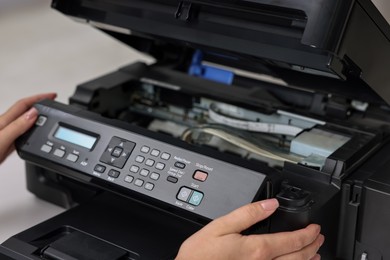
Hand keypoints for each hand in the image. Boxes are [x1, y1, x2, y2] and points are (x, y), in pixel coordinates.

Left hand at [0, 93, 56, 163]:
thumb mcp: (1, 140)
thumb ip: (17, 127)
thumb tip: (34, 113)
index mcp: (3, 123)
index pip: (24, 105)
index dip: (39, 98)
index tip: (52, 96)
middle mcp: (3, 127)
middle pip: (23, 111)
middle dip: (39, 104)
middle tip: (51, 103)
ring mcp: (3, 136)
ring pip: (22, 122)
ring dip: (36, 117)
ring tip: (46, 115)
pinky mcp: (3, 146)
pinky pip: (20, 134)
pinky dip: (30, 130)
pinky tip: (32, 134)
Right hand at [176, 199, 323, 259]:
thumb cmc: (201, 255)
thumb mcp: (221, 226)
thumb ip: (247, 214)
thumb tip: (269, 204)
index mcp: (257, 249)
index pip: (291, 241)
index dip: (307, 234)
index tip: (315, 228)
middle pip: (298, 257)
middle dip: (312, 246)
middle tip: (319, 238)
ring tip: (315, 254)